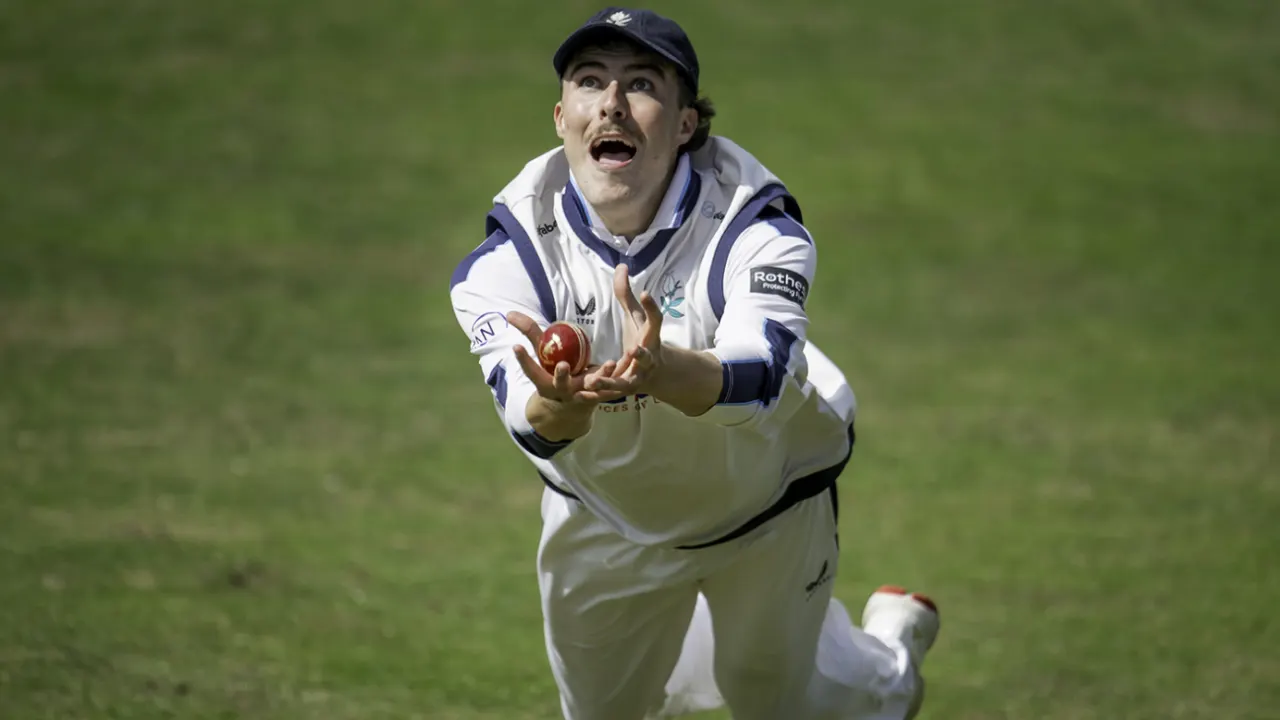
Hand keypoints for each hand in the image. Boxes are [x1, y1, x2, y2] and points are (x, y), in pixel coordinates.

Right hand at [506, 311, 625, 405]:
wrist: (572, 406)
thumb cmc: (554, 372)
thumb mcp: (542, 355)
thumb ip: (530, 333)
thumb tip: (509, 313)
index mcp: (545, 383)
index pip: (531, 372)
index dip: (523, 361)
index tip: (516, 347)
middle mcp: (563, 391)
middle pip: (561, 384)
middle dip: (561, 376)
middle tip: (563, 365)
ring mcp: (583, 395)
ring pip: (592, 386)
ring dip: (601, 375)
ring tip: (609, 363)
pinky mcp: (602, 394)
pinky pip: (613, 384)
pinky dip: (621, 372)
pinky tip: (629, 359)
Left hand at [584, 265, 663, 396]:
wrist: (655, 372)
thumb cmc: (643, 338)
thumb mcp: (636, 317)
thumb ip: (626, 294)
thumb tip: (621, 265)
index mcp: (651, 337)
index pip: (655, 320)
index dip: (651, 307)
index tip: (645, 292)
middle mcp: (648, 358)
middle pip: (646, 356)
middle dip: (642, 354)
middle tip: (634, 349)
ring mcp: (638, 376)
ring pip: (625, 382)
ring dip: (610, 382)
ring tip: (593, 380)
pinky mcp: (625, 389)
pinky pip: (610, 394)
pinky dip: (596, 395)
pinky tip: (579, 394)